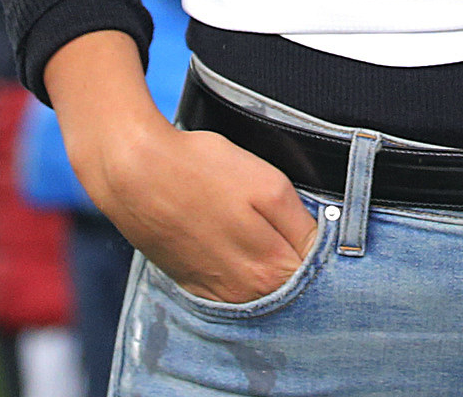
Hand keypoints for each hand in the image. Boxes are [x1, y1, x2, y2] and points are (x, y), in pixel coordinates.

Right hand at [47, 30, 314, 305]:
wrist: (134, 173)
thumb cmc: (202, 170)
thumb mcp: (269, 186)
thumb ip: (302, 225)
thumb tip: (324, 248)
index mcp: (271, 268)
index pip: (318, 273)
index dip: (327, 249)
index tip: (329, 227)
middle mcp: (244, 291)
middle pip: (291, 286)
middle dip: (303, 263)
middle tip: (298, 227)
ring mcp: (216, 292)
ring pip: (262, 291)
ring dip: (272, 270)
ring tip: (263, 232)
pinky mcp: (193, 285)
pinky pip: (231, 290)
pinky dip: (242, 273)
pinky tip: (238, 246)